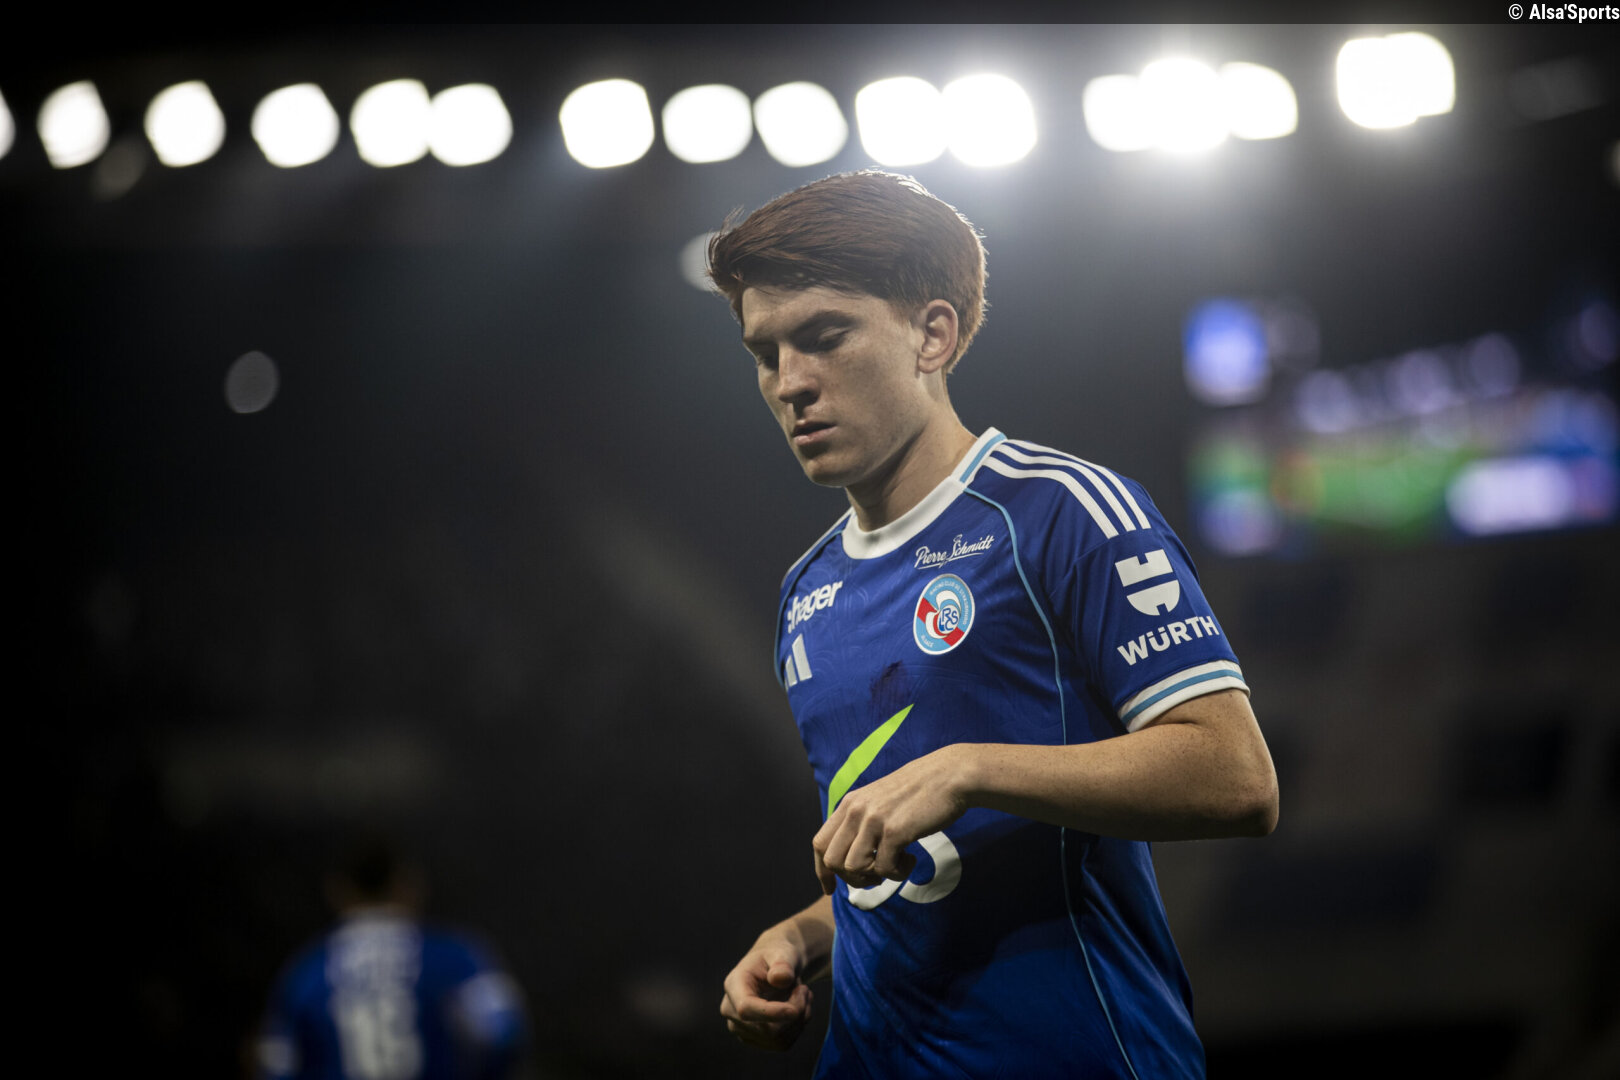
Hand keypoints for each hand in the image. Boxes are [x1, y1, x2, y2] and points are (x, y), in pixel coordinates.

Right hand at [719, 940, 812, 1050]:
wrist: (776, 967)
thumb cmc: (778, 956)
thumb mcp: (783, 952)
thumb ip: (783, 964)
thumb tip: (779, 978)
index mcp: (734, 985)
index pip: (746, 1009)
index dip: (772, 1014)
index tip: (796, 1009)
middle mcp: (731, 1010)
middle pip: (766, 1030)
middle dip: (795, 1013)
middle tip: (806, 991)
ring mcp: (741, 1028)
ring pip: (777, 1040)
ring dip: (799, 1021)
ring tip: (804, 996)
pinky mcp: (755, 1039)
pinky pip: (782, 1044)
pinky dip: (797, 1028)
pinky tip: (799, 1009)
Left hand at [812, 744, 969, 893]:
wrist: (949, 776)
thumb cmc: (919, 791)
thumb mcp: (879, 800)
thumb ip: (862, 822)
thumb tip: (852, 857)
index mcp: (849, 804)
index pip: (820, 843)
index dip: (821, 871)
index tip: (830, 889)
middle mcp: (856, 811)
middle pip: (832, 861)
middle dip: (851, 878)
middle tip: (876, 876)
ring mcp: (874, 821)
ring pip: (853, 868)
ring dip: (874, 877)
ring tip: (895, 865)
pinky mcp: (894, 832)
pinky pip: (883, 869)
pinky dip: (898, 873)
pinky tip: (911, 858)